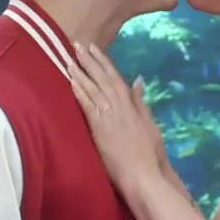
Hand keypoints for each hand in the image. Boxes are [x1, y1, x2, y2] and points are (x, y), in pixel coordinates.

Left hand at [69, 41, 168, 188]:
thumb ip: (141, 102)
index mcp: (131, 106)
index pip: (115, 78)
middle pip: (102, 79)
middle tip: (77, 45)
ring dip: (81, 72)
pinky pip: (88, 106)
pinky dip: (79, 92)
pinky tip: (70, 81)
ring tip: (69, 58)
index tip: (94, 49)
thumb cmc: (149, 154)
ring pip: (93, 89)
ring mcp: (109, 117)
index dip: (104, 62)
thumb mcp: (150, 124)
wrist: (143, 174)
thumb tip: (138, 80)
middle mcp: (120, 107)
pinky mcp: (100, 129)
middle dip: (89, 61)